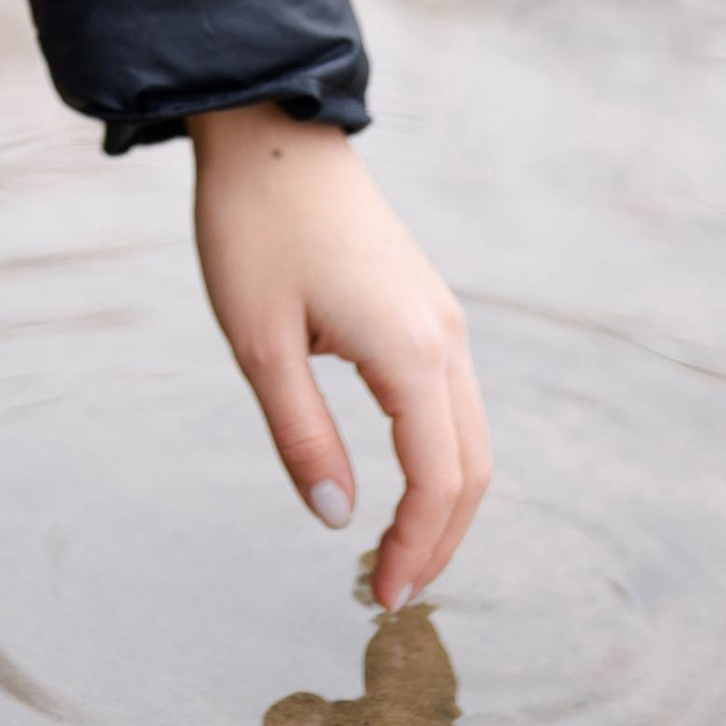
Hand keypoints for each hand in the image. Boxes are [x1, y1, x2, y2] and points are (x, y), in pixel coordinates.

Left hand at [188, 102, 490, 607]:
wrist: (270, 128)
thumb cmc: (254, 228)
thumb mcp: (260, 343)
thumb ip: (303, 437)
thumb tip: (337, 520)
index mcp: (412, 351)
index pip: (438, 481)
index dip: (416, 549)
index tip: (377, 597)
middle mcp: (446, 337)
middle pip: (472, 468)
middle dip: (440, 541)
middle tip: (388, 593)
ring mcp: (442, 317)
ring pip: (470, 435)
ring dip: (444, 502)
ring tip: (393, 551)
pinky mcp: (425, 304)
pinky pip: (452, 399)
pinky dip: (439, 456)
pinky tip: (397, 481)